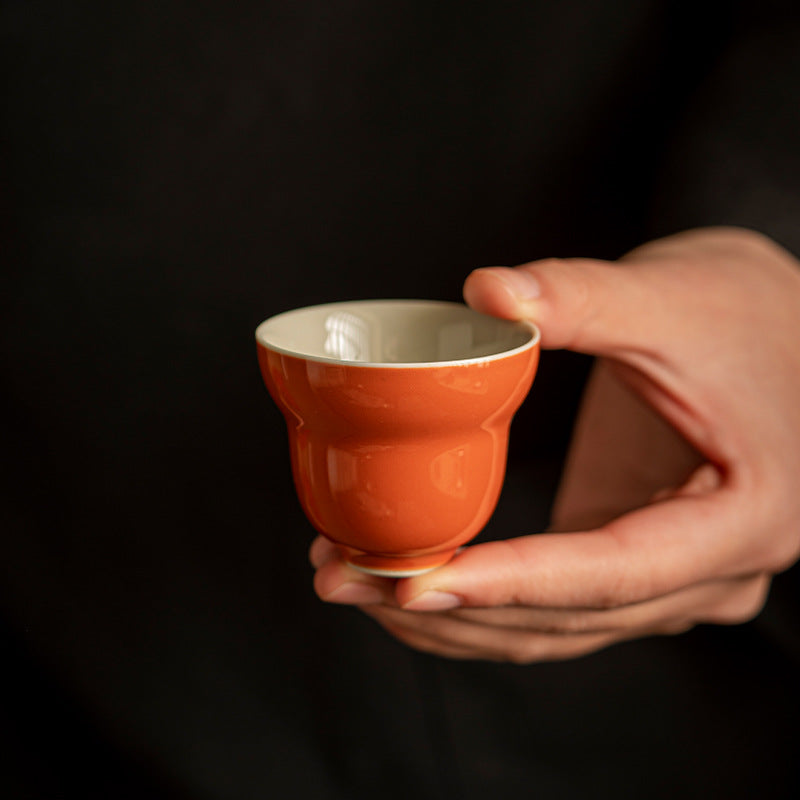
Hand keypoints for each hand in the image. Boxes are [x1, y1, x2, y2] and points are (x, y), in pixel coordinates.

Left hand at [310, 227, 799, 661]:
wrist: (780, 329)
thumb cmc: (745, 311)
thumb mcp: (670, 298)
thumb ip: (581, 295)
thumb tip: (486, 292)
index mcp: (743, 519)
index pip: (611, 572)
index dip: (508, 582)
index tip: (413, 582)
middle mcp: (713, 571)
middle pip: (565, 617)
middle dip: (448, 606)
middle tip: (345, 581)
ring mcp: (674, 576)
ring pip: (552, 627)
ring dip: (451, 616)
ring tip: (357, 587)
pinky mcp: (634, 558)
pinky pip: (553, 606)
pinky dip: (482, 600)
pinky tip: (417, 582)